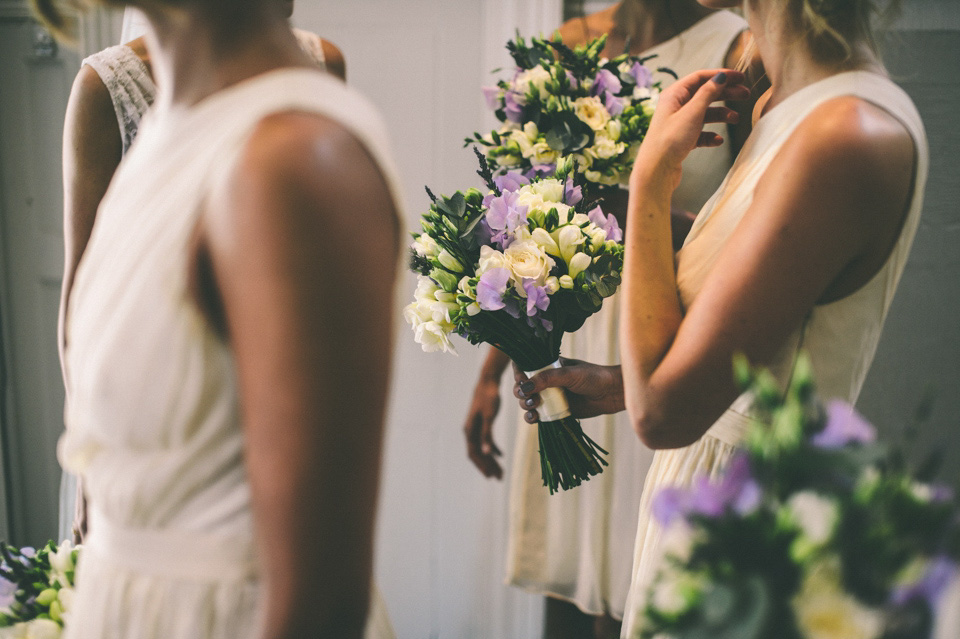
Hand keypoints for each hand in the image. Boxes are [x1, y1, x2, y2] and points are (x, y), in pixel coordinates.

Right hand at [463, 373, 503, 478]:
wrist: (488, 381)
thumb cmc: (489, 397)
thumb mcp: (490, 417)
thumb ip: (487, 434)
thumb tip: (486, 452)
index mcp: (470, 430)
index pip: (474, 454)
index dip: (482, 466)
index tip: (491, 476)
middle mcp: (470, 431)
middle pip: (477, 454)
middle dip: (488, 466)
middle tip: (499, 477)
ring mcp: (475, 428)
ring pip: (481, 449)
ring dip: (490, 460)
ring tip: (500, 471)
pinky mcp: (481, 423)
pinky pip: (485, 441)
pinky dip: (492, 448)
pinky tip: (501, 455)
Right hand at [513, 358, 624, 423]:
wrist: (612, 394)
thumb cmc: (594, 377)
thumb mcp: (570, 374)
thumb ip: (548, 378)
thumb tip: (525, 386)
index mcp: (548, 365)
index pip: (525, 366)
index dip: (518, 373)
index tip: (521, 380)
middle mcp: (546, 380)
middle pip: (522, 386)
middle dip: (520, 392)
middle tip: (528, 396)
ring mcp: (550, 396)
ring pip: (527, 401)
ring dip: (524, 405)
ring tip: (533, 407)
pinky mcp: (555, 411)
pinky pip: (537, 415)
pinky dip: (532, 417)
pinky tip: (535, 418)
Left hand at [632, 69, 749, 186]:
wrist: (656, 171)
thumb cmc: (670, 140)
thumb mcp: (692, 113)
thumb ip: (707, 93)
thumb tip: (720, 77)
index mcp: (674, 95)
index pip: (700, 77)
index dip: (721, 75)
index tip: (740, 78)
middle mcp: (675, 107)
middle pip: (705, 94)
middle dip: (726, 94)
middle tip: (746, 95)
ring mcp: (678, 124)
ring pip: (705, 114)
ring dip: (722, 115)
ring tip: (736, 119)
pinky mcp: (681, 140)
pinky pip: (700, 133)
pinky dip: (711, 135)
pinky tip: (718, 141)